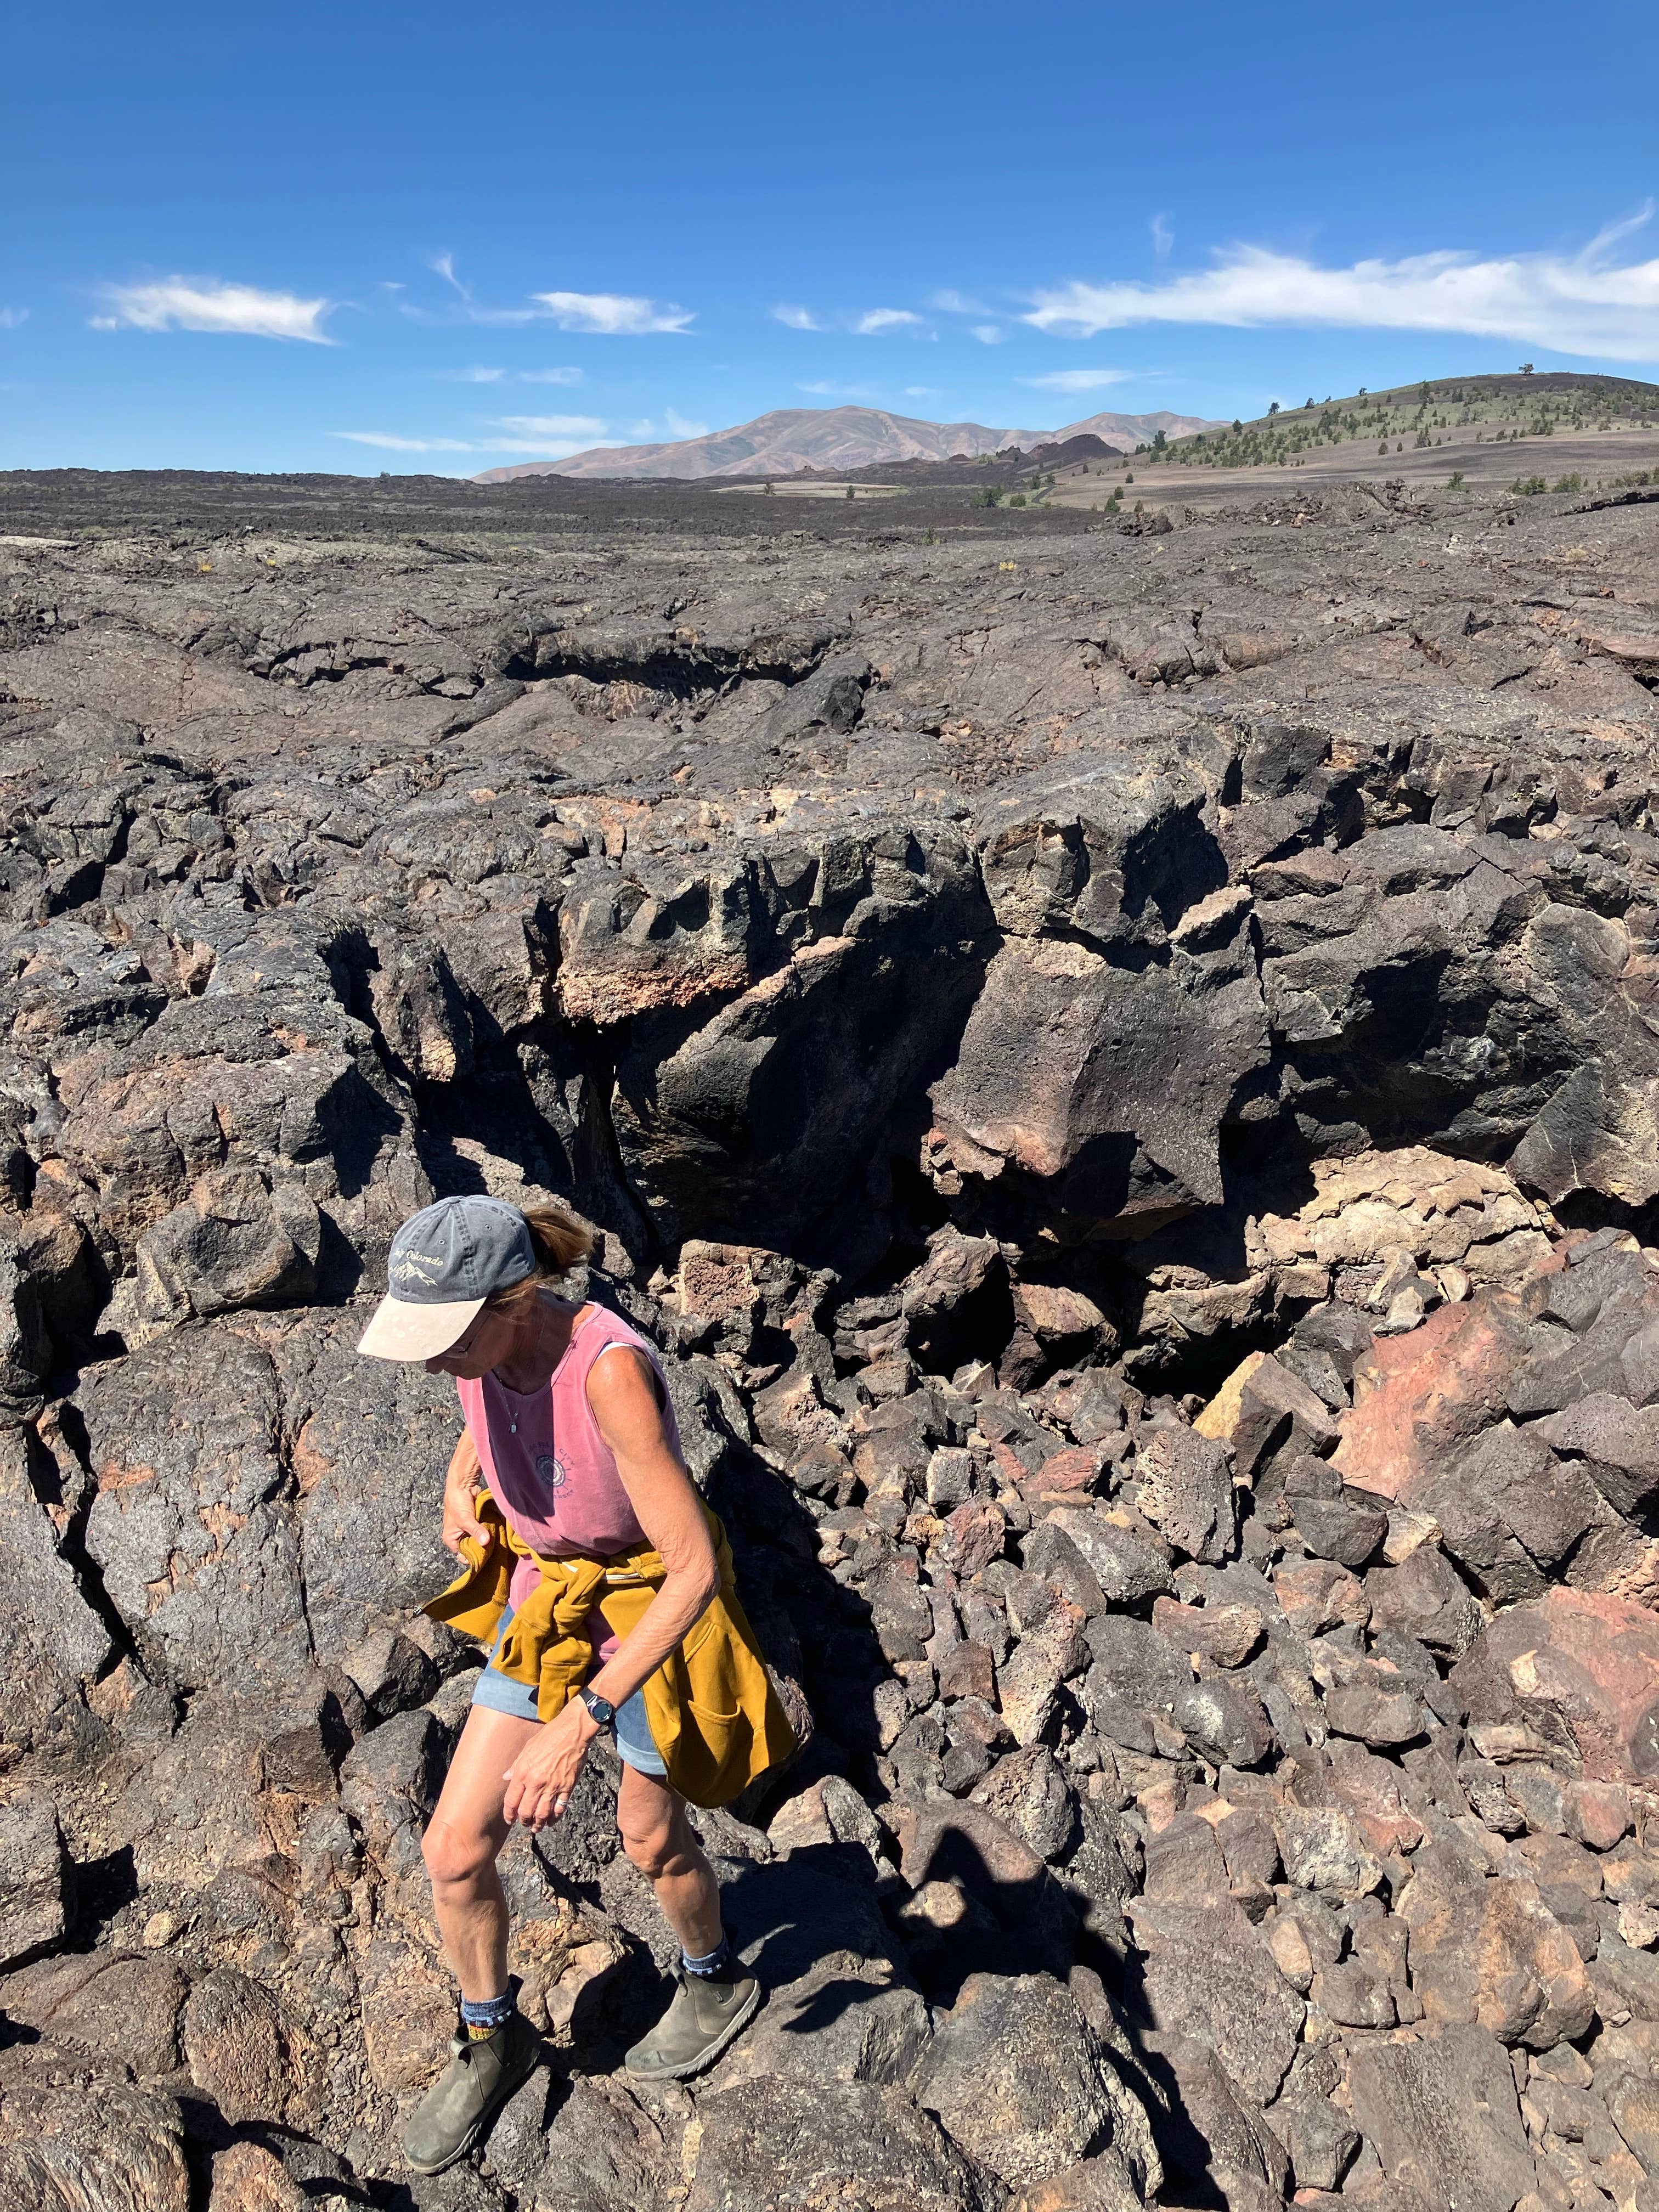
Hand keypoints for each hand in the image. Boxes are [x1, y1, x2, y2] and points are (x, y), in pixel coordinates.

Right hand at [442, 1434, 487, 1554]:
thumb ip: (476, 1531)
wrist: (463, 1484)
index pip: (463, 1556)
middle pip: (473, 1548)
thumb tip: (486, 1542)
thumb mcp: (465, 1520)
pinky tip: (498, 1534)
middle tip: (495, 1551)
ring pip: (480, 1539)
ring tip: (498, 1544)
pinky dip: (490, 1532)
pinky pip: (484, 1530)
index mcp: (451, 1539)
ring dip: (488, 1540)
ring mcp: (469, 1529)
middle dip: (482, 1549)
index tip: (486, 1559)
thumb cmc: (457, 1502)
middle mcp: (459, 1536)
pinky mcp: (478, 1522)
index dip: (473, 1558)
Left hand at [502, 1701, 599, 1830]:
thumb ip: (516, 1765)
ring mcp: (552, 1786)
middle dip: (523, 1821)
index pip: (511, 1800)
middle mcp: (536, 1782)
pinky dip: (554, 1818)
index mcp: (523, 1772)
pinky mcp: (567, 1787)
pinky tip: (551, 1821)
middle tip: (523, 1823)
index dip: (508, 1813)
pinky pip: (559, 1808)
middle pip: (525, 1811)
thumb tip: (506, 1777)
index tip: (509, 1819)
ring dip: (538, 1824)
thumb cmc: (550, 1735)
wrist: (573, 1730)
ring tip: (536, 1827)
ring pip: (542, 1814)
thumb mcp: (528, 1747)